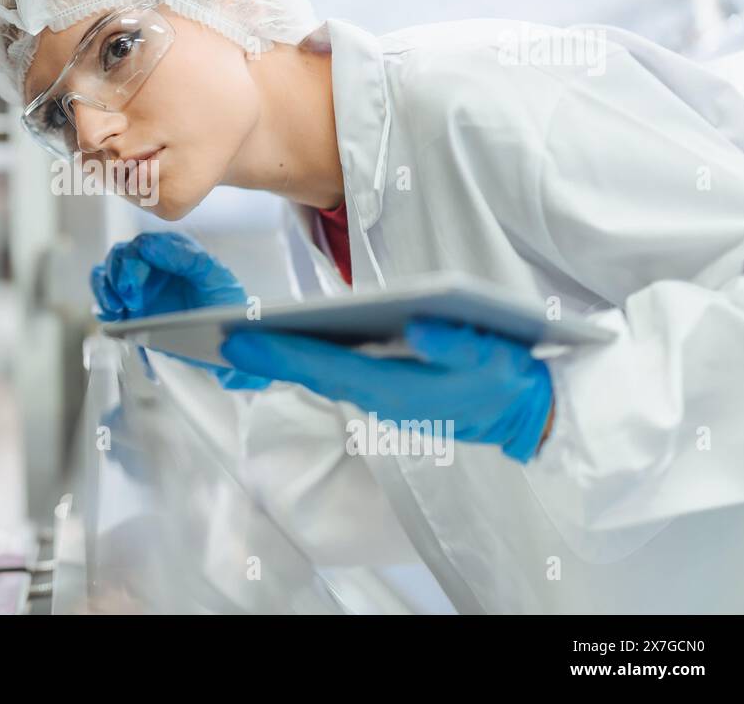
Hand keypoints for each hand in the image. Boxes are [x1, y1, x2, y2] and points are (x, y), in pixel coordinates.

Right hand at [91, 232, 246, 320]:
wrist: (227, 339)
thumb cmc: (223, 303)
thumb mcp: (215, 276)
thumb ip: (187, 257)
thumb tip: (149, 245)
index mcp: (172, 250)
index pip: (142, 245)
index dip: (133, 261)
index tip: (135, 282)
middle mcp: (151, 264)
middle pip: (119, 257)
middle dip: (119, 277)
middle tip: (130, 298)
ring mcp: (138, 286)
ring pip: (105, 275)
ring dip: (105, 289)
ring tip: (117, 309)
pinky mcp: (129, 308)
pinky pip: (105, 301)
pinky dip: (103, 306)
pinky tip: (114, 317)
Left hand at [219, 319, 553, 462]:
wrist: (525, 416)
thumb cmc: (507, 382)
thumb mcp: (497, 360)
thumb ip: (461, 345)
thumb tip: (422, 328)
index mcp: (398, 389)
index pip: (324, 367)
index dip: (278, 352)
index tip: (237, 337)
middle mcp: (380, 396)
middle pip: (311, 371)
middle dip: (265, 354)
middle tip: (218, 336)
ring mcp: (380, 395)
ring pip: (318, 373)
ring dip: (279, 357)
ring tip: (239, 336)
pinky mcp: (385, 387)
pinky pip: (333, 372)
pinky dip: (303, 359)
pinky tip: (283, 343)